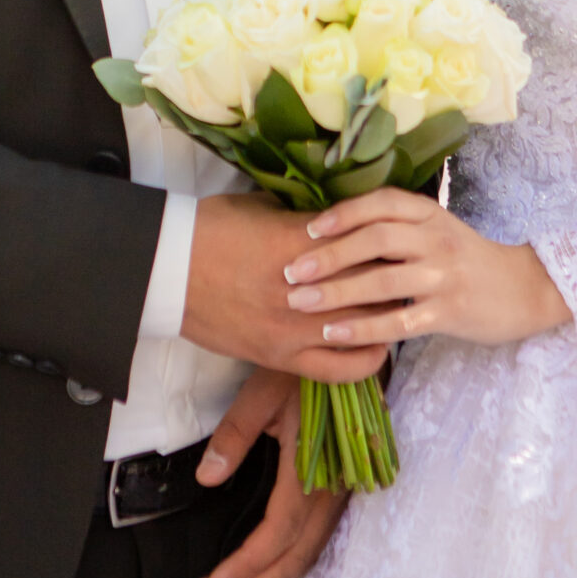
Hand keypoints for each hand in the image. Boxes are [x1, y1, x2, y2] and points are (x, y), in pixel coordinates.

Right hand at [183, 191, 391, 382]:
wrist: (169, 269)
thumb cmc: (211, 228)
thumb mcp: (265, 208)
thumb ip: (306, 220)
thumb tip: (338, 224)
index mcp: (305, 242)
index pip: (368, 241)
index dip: (388, 240)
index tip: (399, 238)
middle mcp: (309, 288)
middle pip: (376, 283)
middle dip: (395, 276)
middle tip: (408, 273)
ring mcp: (296, 326)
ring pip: (366, 325)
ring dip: (386, 315)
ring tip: (397, 306)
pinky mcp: (282, 357)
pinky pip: (338, 369)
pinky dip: (365, 360)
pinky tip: (377, 347)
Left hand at [186, 367, 346, 577]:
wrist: (349, 352)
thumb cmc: (305, 370)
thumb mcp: (261, 393)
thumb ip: (234, 438)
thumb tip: (207, 479)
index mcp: (311, 470)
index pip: (277, 535)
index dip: (246, 566)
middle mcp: (332, 490)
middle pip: (293, 557)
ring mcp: (341, 492)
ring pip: (308, 552)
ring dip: (269, 576)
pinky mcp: (342, 488)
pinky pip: (317, 537)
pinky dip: (289, 558)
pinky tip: (266, 563)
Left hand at [281, 190, 572, 348]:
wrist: (524, 289)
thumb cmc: (468, 259)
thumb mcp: (437, 230)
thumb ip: (397, 227)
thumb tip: (334, 229)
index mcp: (430, 214)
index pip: (381, 203)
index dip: (343, 214)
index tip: (308, 230)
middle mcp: (436, 239)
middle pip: (375, 239)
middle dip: (328, 256)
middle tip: (290, 272)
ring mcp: (443, 276)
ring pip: (382, 280)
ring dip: (336, 292)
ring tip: (300, 303)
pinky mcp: (449, 312)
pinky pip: (398, 320)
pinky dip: (362, 327)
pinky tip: (334, 333)